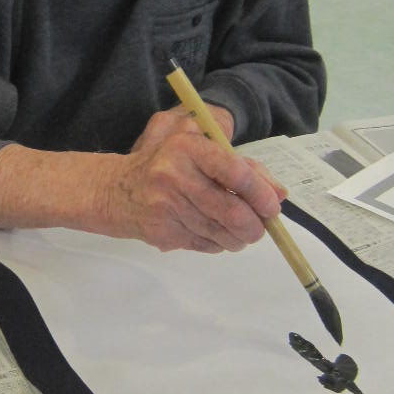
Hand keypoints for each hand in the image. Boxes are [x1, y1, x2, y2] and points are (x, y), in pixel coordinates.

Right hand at [104, 111, 285, 252]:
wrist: (115, 190)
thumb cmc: (166, 163)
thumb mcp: (200, 149)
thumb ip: (242, 166)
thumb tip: (279, 194)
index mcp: (188, 148)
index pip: (236, 172)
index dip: (260, 193)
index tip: (272, 206)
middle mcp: (175, 176)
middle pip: (232, 212)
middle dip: (255, 226)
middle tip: (260, 228)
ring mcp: (166, 207)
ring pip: (221, 234)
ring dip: (239, 238)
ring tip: (241, 233)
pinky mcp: (163, 232)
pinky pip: (205, 245)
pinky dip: (219, 244)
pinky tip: (216, 234)